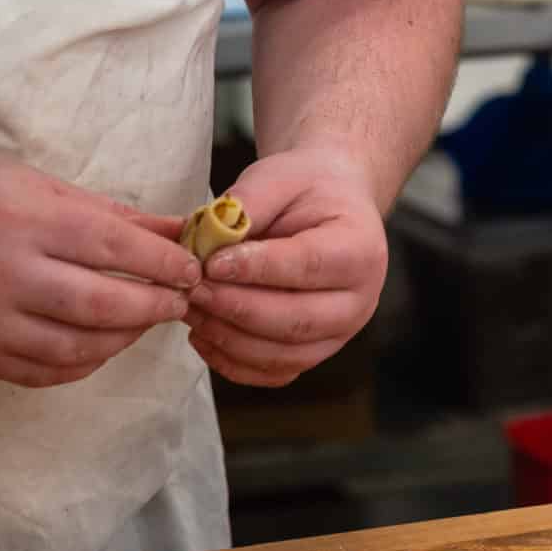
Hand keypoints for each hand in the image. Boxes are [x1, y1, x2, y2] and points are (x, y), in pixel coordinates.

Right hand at [0, 156, 199, 387]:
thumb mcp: (36, 184)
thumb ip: (109, 212)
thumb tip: (176, 230)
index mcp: (23, 219)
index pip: (112, 246)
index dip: (162, 261)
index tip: (192, 268)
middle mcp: (5, 274)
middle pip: (100, 303)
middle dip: (153, 305)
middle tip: (180, 301)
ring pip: (78, 347)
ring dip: (125, 338)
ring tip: (145, 320)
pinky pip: (46, 373)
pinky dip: (86, 363)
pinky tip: (104, 343)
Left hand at [186, 144, 388, 387]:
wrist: (332, 206)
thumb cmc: (305, 189)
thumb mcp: (279, 177)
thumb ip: (247, 205)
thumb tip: (207, 244)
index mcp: (360, 249)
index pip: (309, 266)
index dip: (258, 269)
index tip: (212, 264)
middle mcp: (359, 299)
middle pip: (297, 319)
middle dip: (236, 308)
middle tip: (193, 289)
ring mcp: (340, 334)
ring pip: (283, 353)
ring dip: (229, 337)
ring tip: (191, 308)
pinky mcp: (316, 352)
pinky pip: (274, 373)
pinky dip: (234, 363)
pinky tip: (204, 336)